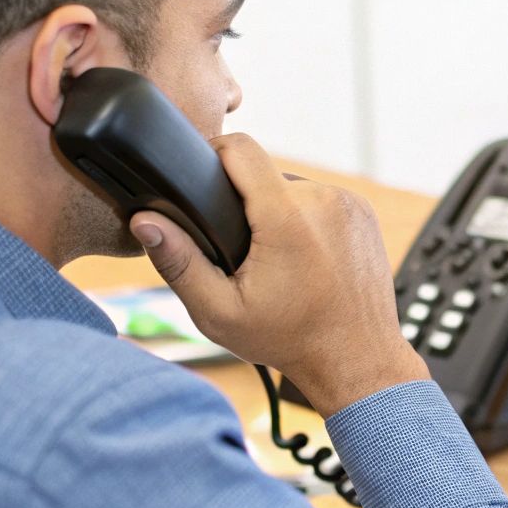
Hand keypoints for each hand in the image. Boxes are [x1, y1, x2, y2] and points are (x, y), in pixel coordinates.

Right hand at [129, 134, 428, 415]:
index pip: (240, 148)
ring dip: (277, 211)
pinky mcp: (363, 212)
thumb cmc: (291, 340)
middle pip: (263, 173)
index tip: (199, 178)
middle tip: (240, 248)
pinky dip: (306, 220)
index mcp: (286, 218)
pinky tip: (302, 256)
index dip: (212, 154)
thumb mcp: (220, 312)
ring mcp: (348, 203)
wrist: (358, 358)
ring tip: (274, 257)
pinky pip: (320, 200)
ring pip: (292, 187)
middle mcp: (322, 200)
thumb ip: (179, 263)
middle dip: (245, 202)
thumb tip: (144, 222)